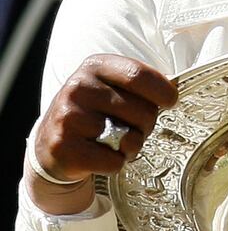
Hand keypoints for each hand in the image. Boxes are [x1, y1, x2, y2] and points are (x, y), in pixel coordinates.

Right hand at [33, 54, 177, 185]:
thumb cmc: (97, 114)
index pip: (139, 75)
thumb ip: (140, 86)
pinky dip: (115, 163)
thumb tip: (172, 93)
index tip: (171, 102)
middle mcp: (78, 87)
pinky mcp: (64, 147)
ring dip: (132, 146)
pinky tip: (99, 156)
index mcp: (96, 66)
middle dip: (148, 125)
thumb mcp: (113, 88)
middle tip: (131, 128)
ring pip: (130, 138)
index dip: (163, 91)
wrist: (52, 146)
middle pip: (142, 110)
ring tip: (115, 141)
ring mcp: (69, 116)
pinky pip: (114, 161)